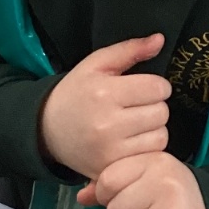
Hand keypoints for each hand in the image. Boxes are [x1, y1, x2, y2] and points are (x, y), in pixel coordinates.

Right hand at [39, 34, 169, 180]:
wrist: (46, 129)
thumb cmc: (76, 93)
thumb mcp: (96, 64)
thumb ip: (129, 50)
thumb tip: (160, 40)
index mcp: (104, 93)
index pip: (158, 88)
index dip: (156, 85)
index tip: (144, 88)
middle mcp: (107, 124)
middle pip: (162, 113)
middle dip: (155, 106)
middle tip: (138, 106)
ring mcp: (110, 150)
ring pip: (160, 136)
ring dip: (154, 129)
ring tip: (135, 124)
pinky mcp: (111, 168)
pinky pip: (150, 156)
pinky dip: (147, 148)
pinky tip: (132, 141)